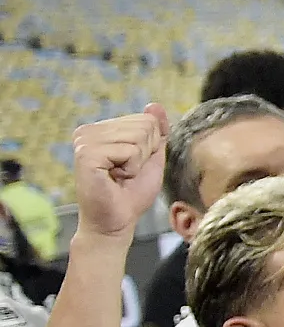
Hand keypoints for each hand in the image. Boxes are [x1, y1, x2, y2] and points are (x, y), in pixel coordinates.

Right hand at [68, 105, 167, 238]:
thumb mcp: (151, 157)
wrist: (117, 221)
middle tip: (126, 173)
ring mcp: (85, 141)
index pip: (147, 119)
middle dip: (145, 154)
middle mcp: (88, 131)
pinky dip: (131, 168)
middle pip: (145, 125)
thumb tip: (155, 105)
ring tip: (120, 176)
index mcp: (101, 129)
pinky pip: (129, 150)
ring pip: (139, 137)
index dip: (150, 146)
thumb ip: (155, 131)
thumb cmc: (132, 192)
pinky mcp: (86, 154)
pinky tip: (114, 178)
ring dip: (138, 162)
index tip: (132, 165)